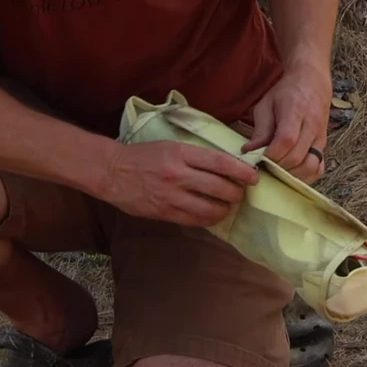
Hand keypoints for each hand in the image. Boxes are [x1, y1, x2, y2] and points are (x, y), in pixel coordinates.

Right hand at [97, 140, 260, 227]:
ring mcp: (171, 196)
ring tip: (227, 206)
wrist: (113, 172)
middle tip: (240, 193)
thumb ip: (196, 157)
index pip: (220, 163)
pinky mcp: (165, 213)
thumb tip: (225, 167)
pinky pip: (195, 221)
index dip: (241, 171)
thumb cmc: (144, 156)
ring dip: (225, 209)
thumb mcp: (171, 146)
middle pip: (220, 188)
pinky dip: (209, 219)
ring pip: (211, 208)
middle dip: (236, 193)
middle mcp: (178, 175)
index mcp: (181, 153)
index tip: (253, 177)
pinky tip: (212, 215)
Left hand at [246, 60, 331, 182]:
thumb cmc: (285, 93)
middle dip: (278, 168)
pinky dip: (306, 176)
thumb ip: (260, 130)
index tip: (258, 160)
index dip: (271, 155)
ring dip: (292, 175)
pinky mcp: (324, 145)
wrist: (312, 82)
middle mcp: (312, 125)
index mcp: (296, 110)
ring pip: (310, 166)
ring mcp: (321, 137)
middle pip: (297, 156)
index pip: (286, 140)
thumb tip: (249, 152)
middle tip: (263, 169)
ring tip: (276, 174)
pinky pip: (319, 168)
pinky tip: (291, 174)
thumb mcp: (266, 105)